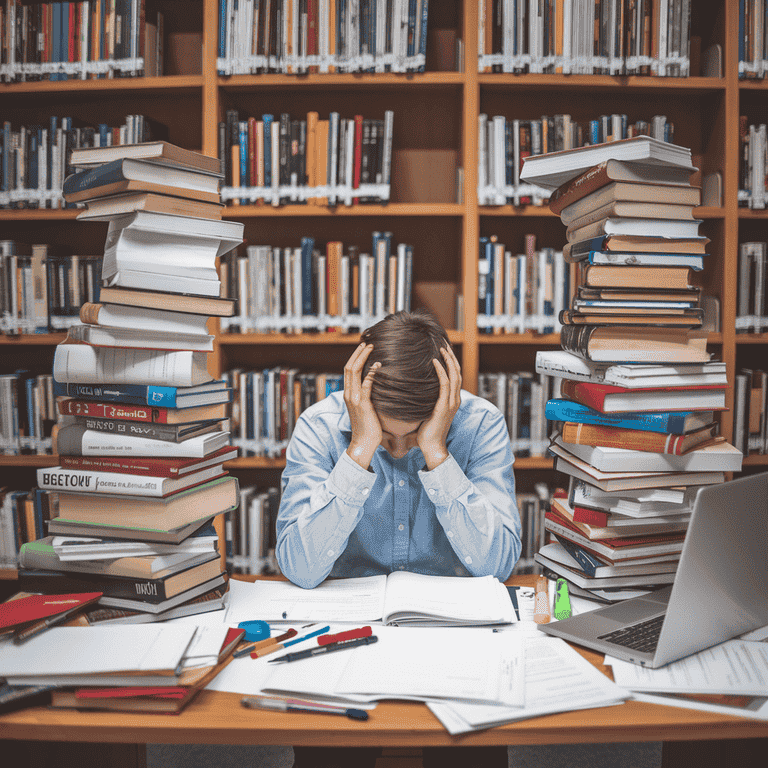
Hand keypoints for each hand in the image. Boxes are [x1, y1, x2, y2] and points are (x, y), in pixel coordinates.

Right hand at [343, 343, 381, 468]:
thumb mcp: (364, 409)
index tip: (363, 348)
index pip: (348, 371)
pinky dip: (371, 373)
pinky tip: (378, 365)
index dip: (355, 358)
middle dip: (358, 353)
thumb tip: (375, 388)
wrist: (363, 443)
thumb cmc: (367, 428)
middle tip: (368, 343)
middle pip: (349, 367)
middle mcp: (348, 394)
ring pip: (354, 372)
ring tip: (371, 348)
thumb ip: (367, 397)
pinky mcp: (362, 404)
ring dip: (363, 358)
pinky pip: (366, 384)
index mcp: (348, 394)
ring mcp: (354, 399)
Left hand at [417, 346, 461, 469]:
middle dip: (451, 356)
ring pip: (454, 375)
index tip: (444, 350)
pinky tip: (435, 361)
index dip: (451, 362)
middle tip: (444, 344)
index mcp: (452, 400)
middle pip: (457, 372)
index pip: (455, 376)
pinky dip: (441, 371)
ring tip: (441, 348)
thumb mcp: (429, 412)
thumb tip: (415, 391)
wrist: (432, 446)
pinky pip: (444, 384)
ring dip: (448, 360)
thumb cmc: (427, 431)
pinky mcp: (444, 406)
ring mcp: (451, 402)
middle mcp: (455, 399)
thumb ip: (427, 401)